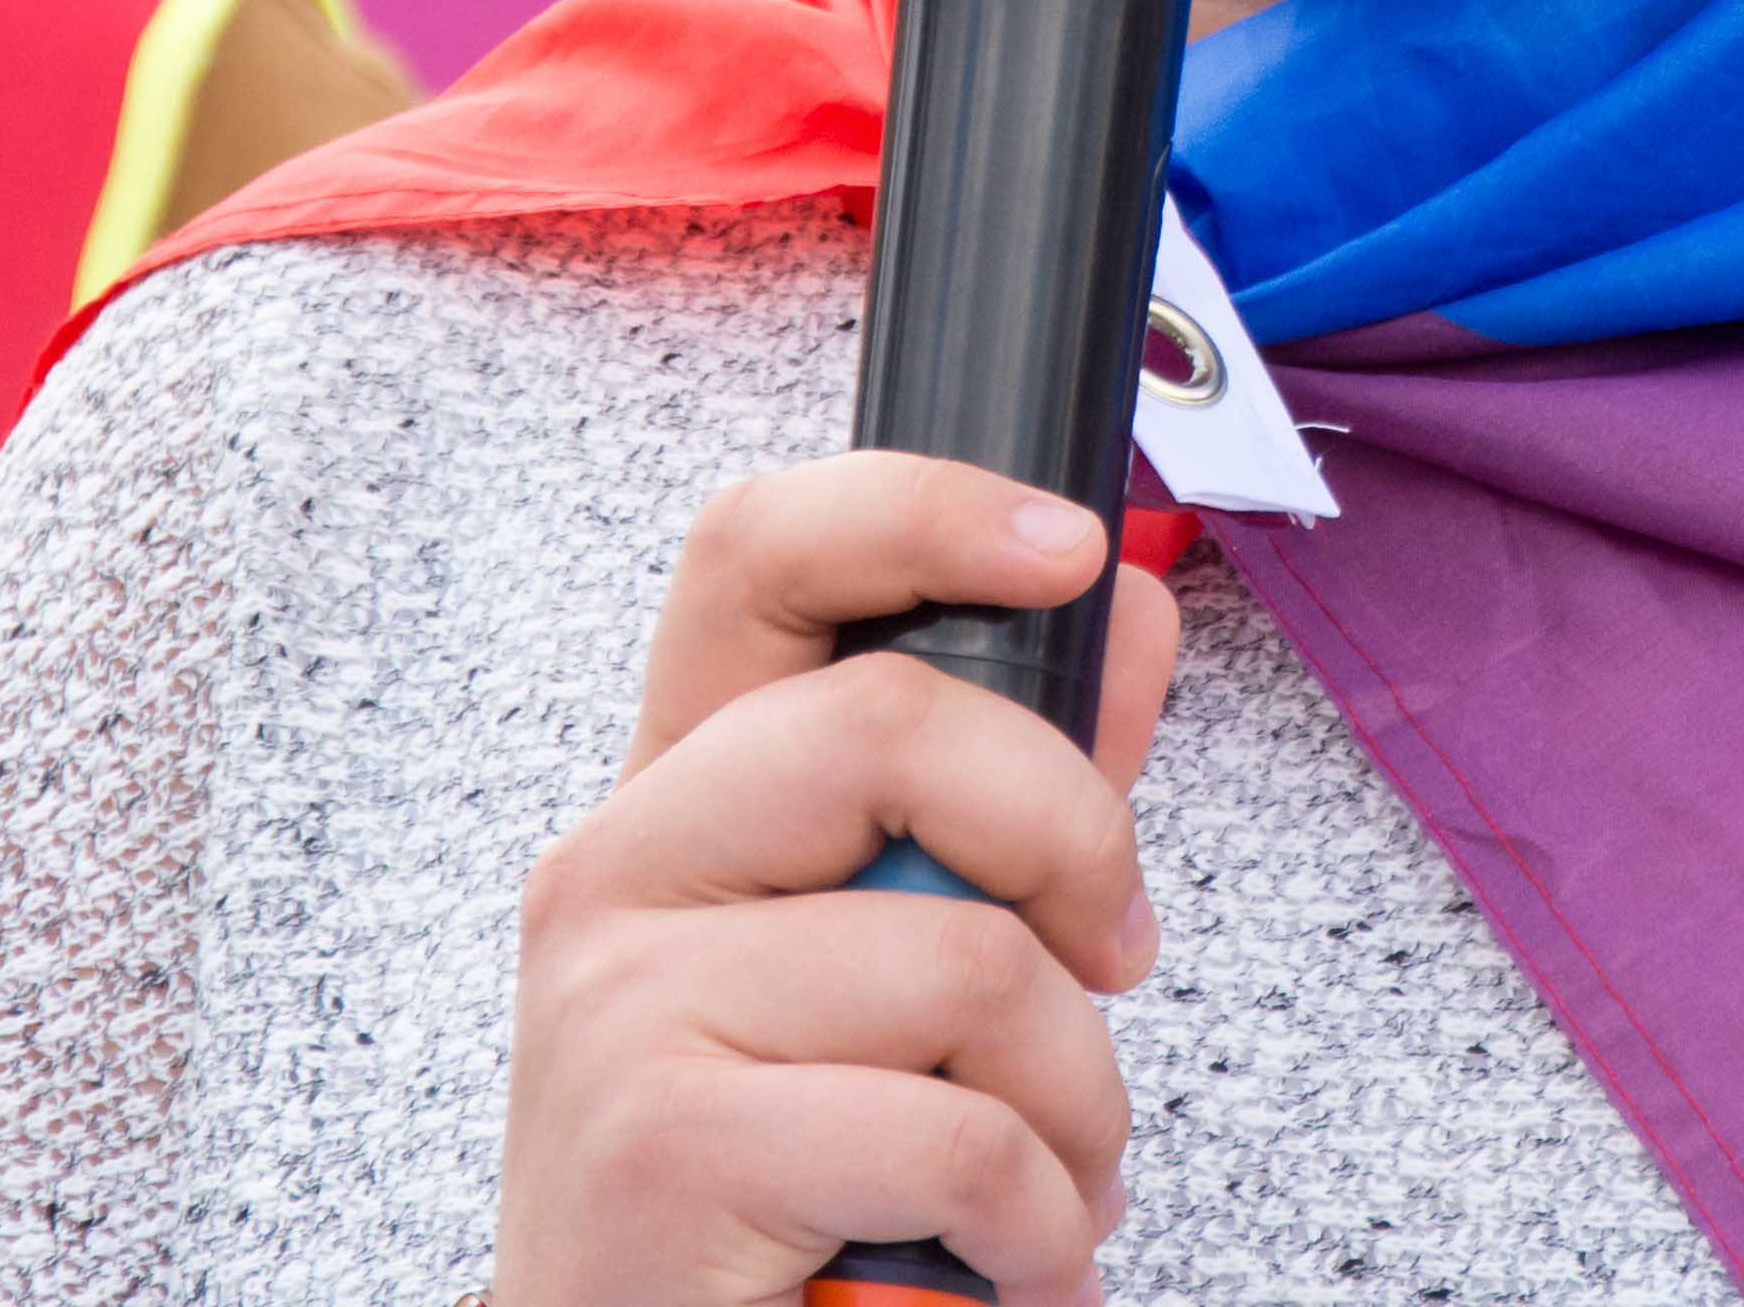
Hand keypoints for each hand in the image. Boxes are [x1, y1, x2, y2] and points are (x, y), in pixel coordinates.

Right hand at [491, 457, 1187, 1306]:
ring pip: (965, 957)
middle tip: (1110, 962)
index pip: (755, 556)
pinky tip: (1002, 1260)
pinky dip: (1034, 1220)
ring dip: (1073, 1101)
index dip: (919, 510)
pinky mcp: (662, 1146)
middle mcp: (616, 872)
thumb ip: (1010, 794)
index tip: (1067, 546)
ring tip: (1043, 1183)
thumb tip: (1127, 606)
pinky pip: (954, 1131)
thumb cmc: (786, 1188)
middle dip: (1074, 842)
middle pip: (894, 723)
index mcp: (679, 802)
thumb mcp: (900, 964)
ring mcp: (621, 1005)